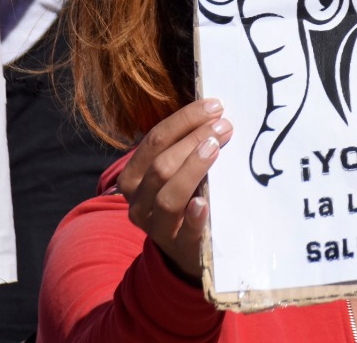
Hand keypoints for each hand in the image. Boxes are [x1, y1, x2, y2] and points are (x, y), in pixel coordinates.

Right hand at [118, 99, 234, 279]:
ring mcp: (156, 227)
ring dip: (193, 168)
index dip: (184, 121)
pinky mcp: (179, 247)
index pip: (155, 141)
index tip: (214, 106)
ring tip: (215, 148)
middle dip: (193, 139)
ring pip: (168, 196)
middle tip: (223, 125)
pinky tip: (203, 203)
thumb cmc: (183, 197)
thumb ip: (184, 147)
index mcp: (133, 177)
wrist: (185, 250)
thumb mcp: (174, 172)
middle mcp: (137, 202)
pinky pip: (184, 232)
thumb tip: (215, 113)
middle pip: (161, 165)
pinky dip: (193, 216)